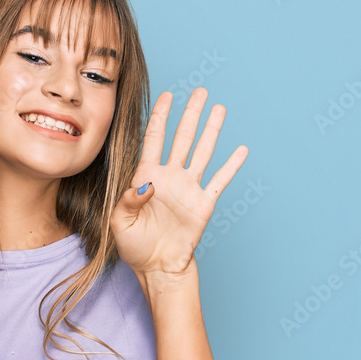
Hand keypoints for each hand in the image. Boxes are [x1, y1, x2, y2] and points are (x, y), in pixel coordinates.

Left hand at [110, 87, 247, 276]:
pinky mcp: (204, 203)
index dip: (160, 116)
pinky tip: (241, 150)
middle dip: (191, 114)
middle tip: (201, 91)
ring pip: (203, 152)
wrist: (157, 267)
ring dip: (211, 130)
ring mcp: (188, 188)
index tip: (167, 95)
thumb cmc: (134, 246)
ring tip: (220, 109)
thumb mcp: (119, 223)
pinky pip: (219, 180)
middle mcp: (169, 176)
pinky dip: (231, 165)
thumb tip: (146, 184)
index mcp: (146, 176)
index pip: (154, 139)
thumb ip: (128, 200)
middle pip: (182, 138)